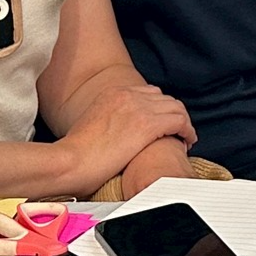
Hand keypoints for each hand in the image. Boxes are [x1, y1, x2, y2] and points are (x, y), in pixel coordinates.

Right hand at [54, 83, 194, 195]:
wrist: (67, 162)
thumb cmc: (74, 156)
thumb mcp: (91, 126)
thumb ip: (108, 122)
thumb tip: (116, 137)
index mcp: (113, 93)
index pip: (149, 93)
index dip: (160, 108)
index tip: (163, 123)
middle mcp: (127, 95)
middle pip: (165, 98)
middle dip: (173, 114)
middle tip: (177, 132)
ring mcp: (138, 108)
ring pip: (176, 108)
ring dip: (183, 123)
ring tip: (184, 138)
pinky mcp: (147, 125)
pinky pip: (180, 121)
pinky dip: (187, 131)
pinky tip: (187, 142)